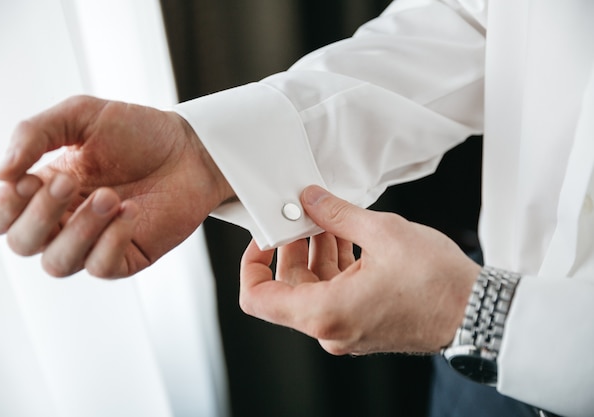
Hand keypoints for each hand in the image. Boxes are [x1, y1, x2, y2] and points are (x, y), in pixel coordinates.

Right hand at [0, 96, 233, 277]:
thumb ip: (35, 133)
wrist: (191, 148)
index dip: (3, 208)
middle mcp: (63, 221)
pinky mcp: (127, 256)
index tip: (29, 179)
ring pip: (58, 263)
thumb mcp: (81, 116)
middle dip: (41, 214)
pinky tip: (130, 212)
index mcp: (44, 190)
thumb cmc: (138, 132)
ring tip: (110, 196)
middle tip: (72, 180)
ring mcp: (95, 242)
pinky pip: (101, 268)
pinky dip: (110, 241)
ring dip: (78, 230)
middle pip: (22, 244)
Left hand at [239, 185, 479, 354]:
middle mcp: (330, 329)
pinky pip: (335, 292)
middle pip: (288, 286)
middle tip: (302, 213)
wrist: (478, 312)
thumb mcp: (382, 233)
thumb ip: (336, 213)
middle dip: (293, 245)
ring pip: (314, 287)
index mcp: (324, 313)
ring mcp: (346, 329)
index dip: (251, 265)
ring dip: (317, 251)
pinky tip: (348, 234)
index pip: (257, 299)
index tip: (263, 237)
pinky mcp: (363, 323)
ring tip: (329, 217)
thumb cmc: (438, 283)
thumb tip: (310, 198)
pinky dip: (336, 264)